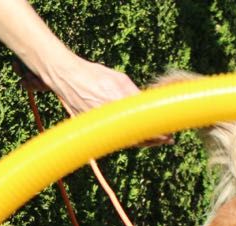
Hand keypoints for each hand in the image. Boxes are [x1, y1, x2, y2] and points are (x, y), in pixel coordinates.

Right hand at [40, 53, 171, 145]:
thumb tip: (151, 107)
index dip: (157, 133)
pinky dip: (128, 139)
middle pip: (136, 138)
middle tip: (168, 139)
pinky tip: (139, 137)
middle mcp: (108, 116)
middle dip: (153, 140)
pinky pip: (114, 138)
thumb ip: (135, 95)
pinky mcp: (92, 129)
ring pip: (125, 141)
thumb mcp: (120, 79)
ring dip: (143, 141)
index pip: (142, 124)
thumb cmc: (94, 75)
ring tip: (157, 139)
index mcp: (117, 102)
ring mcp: (99, 125)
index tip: (169, 135)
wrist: (66, 77)